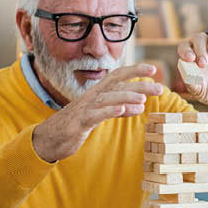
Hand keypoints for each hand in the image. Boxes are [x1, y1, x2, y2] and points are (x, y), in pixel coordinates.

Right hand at [32, 64, 163, 162]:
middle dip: (139, 85)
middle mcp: (92, 97)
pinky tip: (122, 110)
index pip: (118, 75)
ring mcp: (85, 109)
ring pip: (108, 98)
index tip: (153, 69)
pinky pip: (96, 115)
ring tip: (143, 98)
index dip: (135, 70)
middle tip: (159, 88)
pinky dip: (110, 111)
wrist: (47, 139)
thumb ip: (119, 109)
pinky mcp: (79, 123)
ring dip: (127, 97)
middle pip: (117, 85)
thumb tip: (140, 105)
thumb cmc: (75, 125)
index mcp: (97, 93)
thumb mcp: (100, 114)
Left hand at [177, 25, 207, 117]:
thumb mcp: (197, 89)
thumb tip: (185, 70)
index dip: (186, 50)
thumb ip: (190, 81)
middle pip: (200, 37)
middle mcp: (205, 46)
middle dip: (200, 49)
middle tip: (203, 63)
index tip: (189, 59)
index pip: (185, 45)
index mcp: (193, 54)